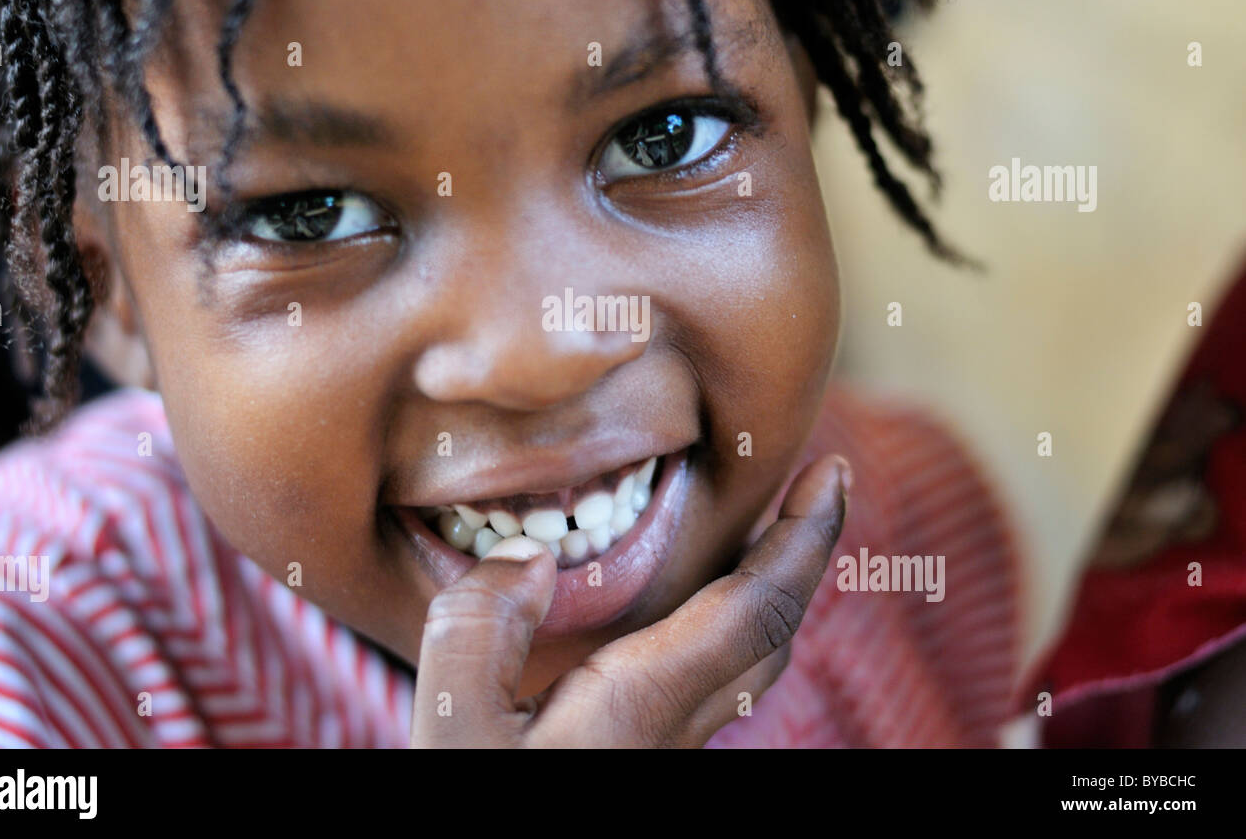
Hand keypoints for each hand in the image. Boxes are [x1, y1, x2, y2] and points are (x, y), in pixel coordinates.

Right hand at [410, 453, 849, 746]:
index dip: (803, 537)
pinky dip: (735, 622)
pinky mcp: (646, 759)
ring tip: (765, 533)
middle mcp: (673, 729)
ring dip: (773, 587)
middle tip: (816, 487)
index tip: (830, 476)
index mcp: (639, 706)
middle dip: (804, 553)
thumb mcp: (451, 725)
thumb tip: (528, 557)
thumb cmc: (479, 807)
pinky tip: (701, 610)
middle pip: (773, 632)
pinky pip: (719, 679)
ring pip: (753, 661)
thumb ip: (479, 629)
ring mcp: (666, 750)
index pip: (755, 609)